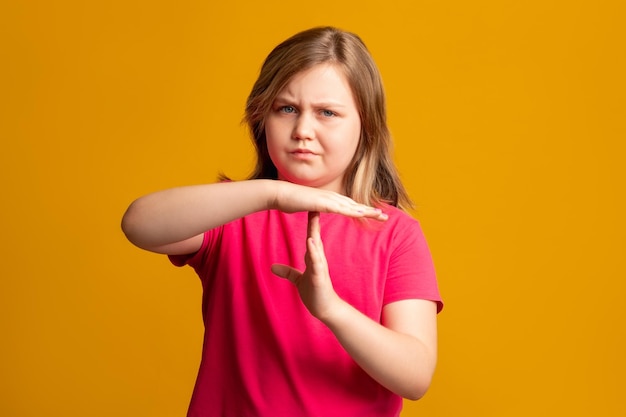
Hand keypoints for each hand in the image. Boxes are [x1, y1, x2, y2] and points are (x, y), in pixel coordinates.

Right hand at [270, 181, 387, 220]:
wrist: (279, 193)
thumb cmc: (290, 200)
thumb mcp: (306, 206)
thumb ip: (313, 208)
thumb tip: (314, 210)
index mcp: (328, 199)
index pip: (349, 205)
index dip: (362, 210)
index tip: (373, 215)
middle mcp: (331, 197)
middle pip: (355, 205)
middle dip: (370, 211)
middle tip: (385, 216)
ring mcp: (327, 198)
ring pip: (351, 206)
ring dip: (366, 211)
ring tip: (380, 215)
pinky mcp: (321, 202)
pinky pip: (340, 208)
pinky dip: (352, 211)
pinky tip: (361, 214)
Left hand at [271, 211, 343, 320]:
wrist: (326, 309)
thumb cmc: (315, 292)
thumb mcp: (298, 280)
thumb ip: (288, 272)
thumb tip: (273, 267)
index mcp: (314, 258)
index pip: (312, 238)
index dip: (311, 224)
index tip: (310, 208)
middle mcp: (318, 260)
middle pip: (315, 237)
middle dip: (314, 222)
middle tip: (314, 205)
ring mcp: (320, 268)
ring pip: (317, 248)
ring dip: (314, 234)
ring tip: (313, 220)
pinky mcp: (320, 277)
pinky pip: (317, 263)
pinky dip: (314, 253)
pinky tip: (311, 244)